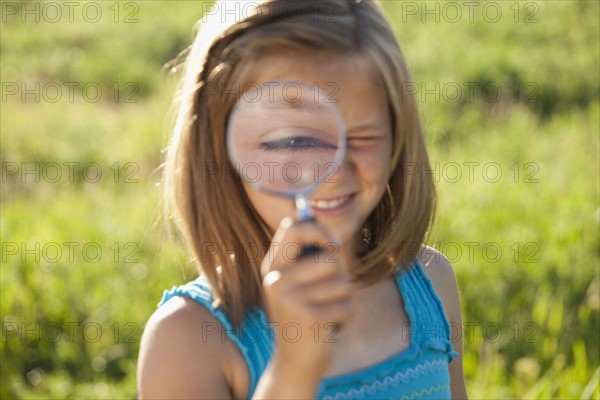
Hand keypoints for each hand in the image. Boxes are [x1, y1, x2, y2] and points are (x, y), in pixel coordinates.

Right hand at [260, 217, 351, 382]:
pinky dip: (345, 317)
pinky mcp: (307, 316)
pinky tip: (328, 328)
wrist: (296, 363)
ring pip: (342, 282)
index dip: (319, 230)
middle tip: (326, 294)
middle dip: (340, 275)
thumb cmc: (306, 315)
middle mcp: (276, 279)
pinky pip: (346, 305)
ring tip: (326, 312)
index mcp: (273, 266)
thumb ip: (307, 253)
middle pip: (330, 257)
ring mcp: (289, 298)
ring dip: (343, 300)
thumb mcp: (300, 282)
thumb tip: (318, 219)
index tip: (332, 245)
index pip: (293, 227)